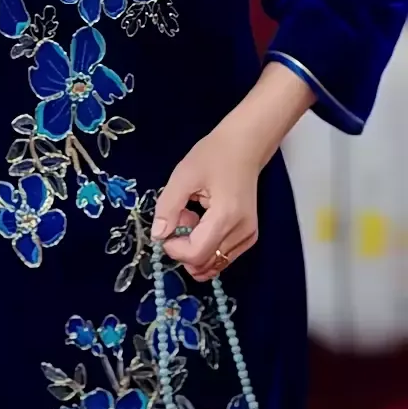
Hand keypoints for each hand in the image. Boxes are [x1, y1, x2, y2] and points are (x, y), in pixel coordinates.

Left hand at [150, 63, 316, 281]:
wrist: (244, 146)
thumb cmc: (214, 155)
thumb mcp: (183, 175)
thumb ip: (168, 207)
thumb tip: (159, 235)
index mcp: (226, 216)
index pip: (197, 254)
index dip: (175, 249)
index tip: (165, 230)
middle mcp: (242, 232)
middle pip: (205, 263)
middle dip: (184, 247)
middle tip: (181, 217)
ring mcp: (248, 236)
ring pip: (214, 262)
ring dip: (195, 247)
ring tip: (192, 216)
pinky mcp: (249, 236)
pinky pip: (222, 254)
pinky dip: (207, 245)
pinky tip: (203, 221)